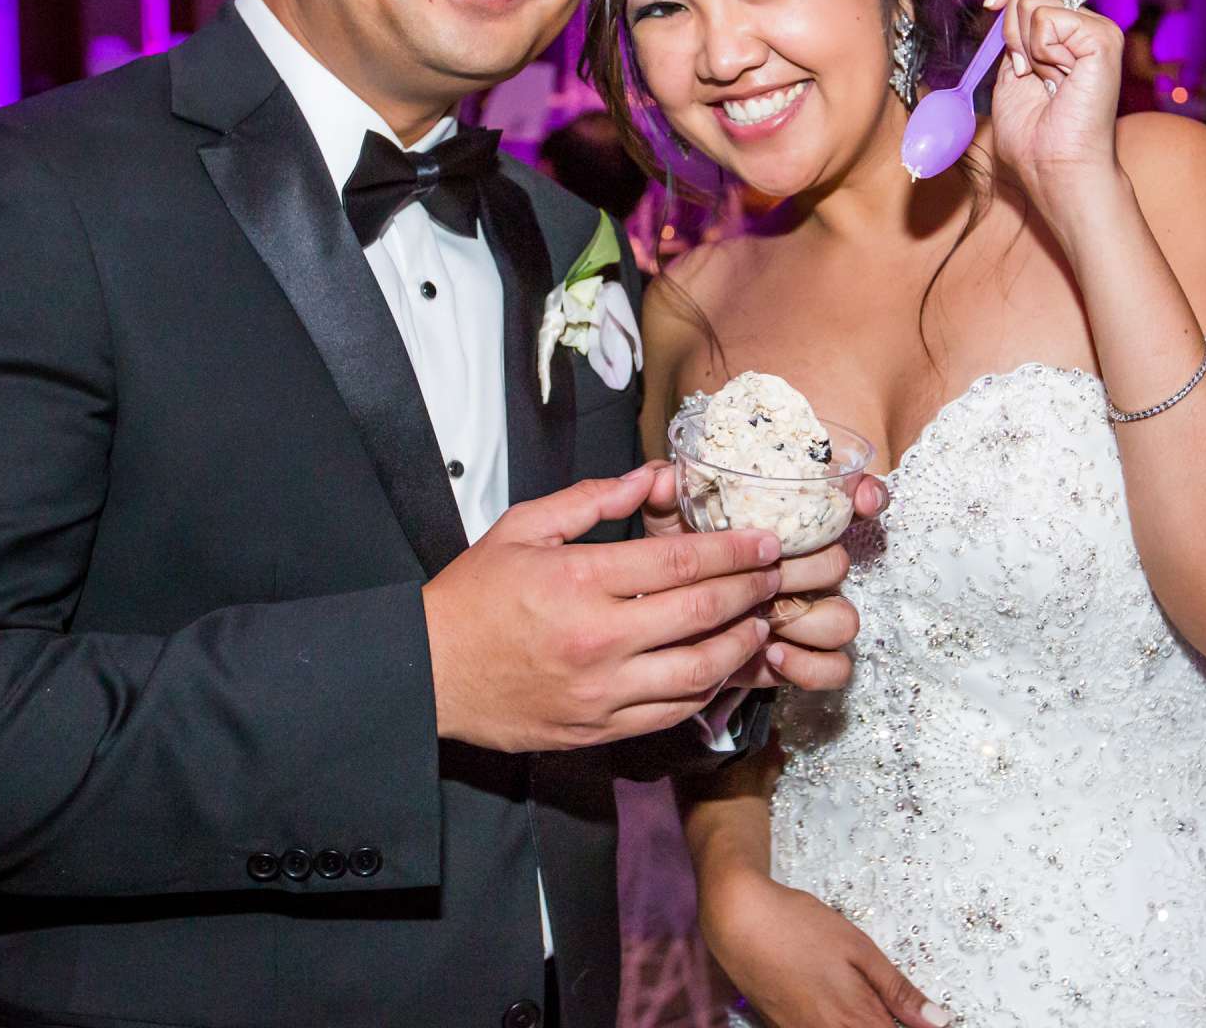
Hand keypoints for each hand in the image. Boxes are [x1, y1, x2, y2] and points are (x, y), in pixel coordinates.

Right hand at [422, 464, 783, 751]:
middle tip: (776, 576)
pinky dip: (705, 691)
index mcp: (580, 582)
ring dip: (738, 645)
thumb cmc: (472, 597)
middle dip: (750, 591)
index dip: (734, 550)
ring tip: (758, 624)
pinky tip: (719, 669)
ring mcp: (601, 691)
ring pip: (696, 673)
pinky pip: (670, 714)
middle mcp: (598, 639)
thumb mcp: (523, 529)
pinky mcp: (597, 728)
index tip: (767, 543)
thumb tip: (649, 477)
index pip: (680, 561)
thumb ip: (590, 500)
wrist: (429, 673)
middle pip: (700, 614)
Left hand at [643, 471, 884, 693]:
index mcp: (786, 531)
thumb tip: (659, 480)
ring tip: (767, 622)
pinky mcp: (802, 662)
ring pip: (844, 619)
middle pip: (838, 563)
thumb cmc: (673, 570)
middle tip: (767, 576)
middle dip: (806, 570)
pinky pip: (834, 668)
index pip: (846, 504)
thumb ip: (663, 497)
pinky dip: (810, 666)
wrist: (661, 632)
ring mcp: (808, 618)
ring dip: (809, 621)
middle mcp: (805, 571)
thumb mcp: (664, 529)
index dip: (866, 497)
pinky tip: (773, 655)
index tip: (863, 500)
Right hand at [703, 870, 951, 1027]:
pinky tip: (842, 1008)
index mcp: (856, 1019)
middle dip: (890, 1025)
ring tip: (869, 1004)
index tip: (933, 1023)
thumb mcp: (859, 949)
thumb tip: (940, 1022)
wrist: (738, 921)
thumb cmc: (799, 926)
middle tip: (894, 1007)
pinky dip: (841, 1025)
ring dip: (866, 1025)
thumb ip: (899, 991)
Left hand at [982, 0, 1127, 214]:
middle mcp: (1085, 21)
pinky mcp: (1103, 39)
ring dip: (1021, 43)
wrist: (1054, 168)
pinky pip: (1047, 19)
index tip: (990, 8)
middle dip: (1009, 20)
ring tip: (1042, 77)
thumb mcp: (1008, 70)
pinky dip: (1037, 51)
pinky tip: (1055, 79)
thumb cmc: (1034, 134)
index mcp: (1066, 26)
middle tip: (1023, 65)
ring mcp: (1097, 28)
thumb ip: (1009, 31)